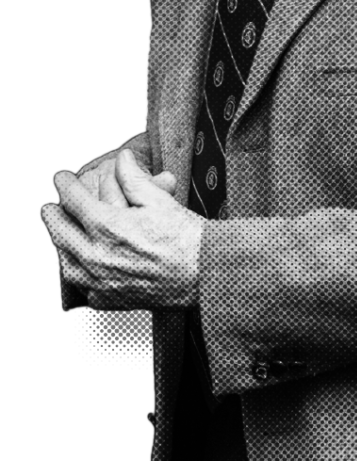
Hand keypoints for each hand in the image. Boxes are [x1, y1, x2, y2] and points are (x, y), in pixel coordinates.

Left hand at [41, 149, 203, 310]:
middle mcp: (96, 257)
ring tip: (61, 237)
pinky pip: (83, 288)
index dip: (64, 186)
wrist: (202, 274)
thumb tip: (121, 159)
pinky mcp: (109, 301)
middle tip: (50, 208)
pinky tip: (83, 266)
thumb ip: (133, 178)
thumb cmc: (184, 237)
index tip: (61, 179)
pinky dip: (79, 275)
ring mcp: (100, 282)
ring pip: (66, 264)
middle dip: (53, 217)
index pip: (73, 201)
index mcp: (107, 226)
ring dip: (60, 247)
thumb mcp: (159, 199)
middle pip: (60, 233)